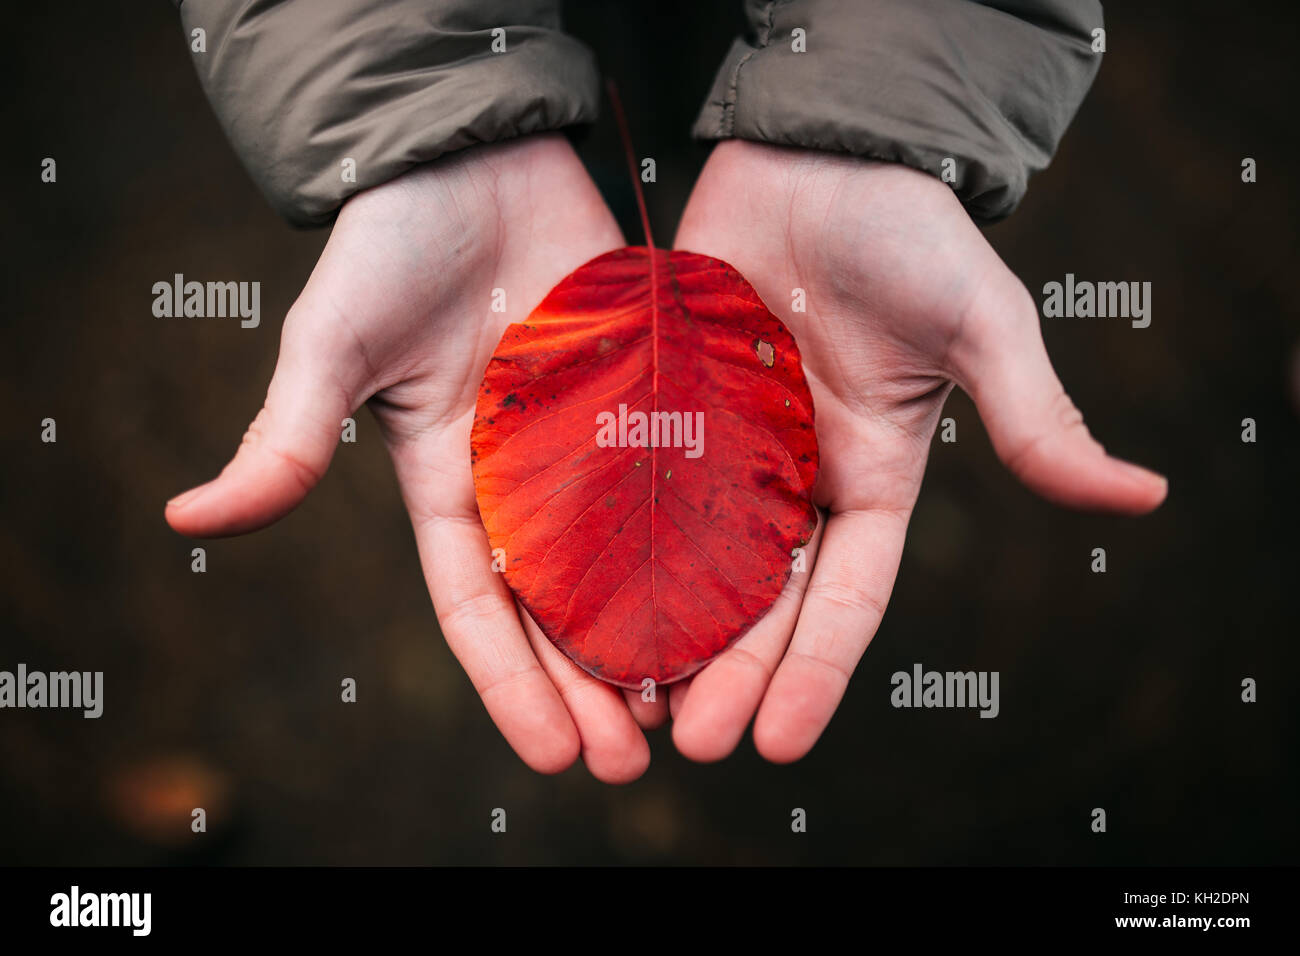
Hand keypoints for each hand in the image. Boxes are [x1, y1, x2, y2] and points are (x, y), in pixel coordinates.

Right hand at [165, 134, 657, 782]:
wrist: (469, 153)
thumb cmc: (391, 241)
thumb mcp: (334, 342)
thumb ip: (288, 432)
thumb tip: (192, 514)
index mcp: (450, 485)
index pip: (481, 608)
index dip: (513, 685)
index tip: (557, 755)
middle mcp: (526, 478)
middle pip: (564, 606)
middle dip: (595, 686)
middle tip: (638, 757)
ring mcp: (593, 438)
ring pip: (633, 556)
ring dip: (661, 630)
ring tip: (700, 703)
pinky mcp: (649, 389)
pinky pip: (688, 473)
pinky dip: (712, 532)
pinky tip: (751, 587)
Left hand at [670, 140, 1167, 762]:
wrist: (820, 151)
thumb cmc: (909, 229)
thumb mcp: (980, 324)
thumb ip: (1033, 415)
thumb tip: (1142, 496)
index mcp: (871, 479)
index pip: (847, 597)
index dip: (815, 672)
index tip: (780, 744)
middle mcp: (795, 479)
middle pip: (760, 599)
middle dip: (730, 673)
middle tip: (689, 742)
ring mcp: (725, 446)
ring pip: (690, 557)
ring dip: (665, 629)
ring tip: (627, 701)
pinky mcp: (667, 404)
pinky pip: (633, 484)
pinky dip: (609, 540)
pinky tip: (572, 593)